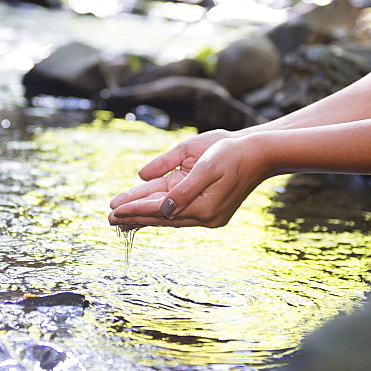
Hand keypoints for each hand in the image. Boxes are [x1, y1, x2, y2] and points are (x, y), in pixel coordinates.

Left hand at [108, 131, 267, 227]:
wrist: (261, 153)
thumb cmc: (232, 151)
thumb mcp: (205, 162)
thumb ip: (181, 185)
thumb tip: (156, 199)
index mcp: (203, 206)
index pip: (160, 209)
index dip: (136, 209)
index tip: (114, 210)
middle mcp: (205, 216)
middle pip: (162, 217)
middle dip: (135, 216)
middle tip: (108, 219)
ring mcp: (208, 215)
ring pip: (169, 215)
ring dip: (145, 215)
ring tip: (121, 219)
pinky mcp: (210, 209)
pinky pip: (178, 211)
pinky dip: (160, 211)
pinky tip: (147, 211)